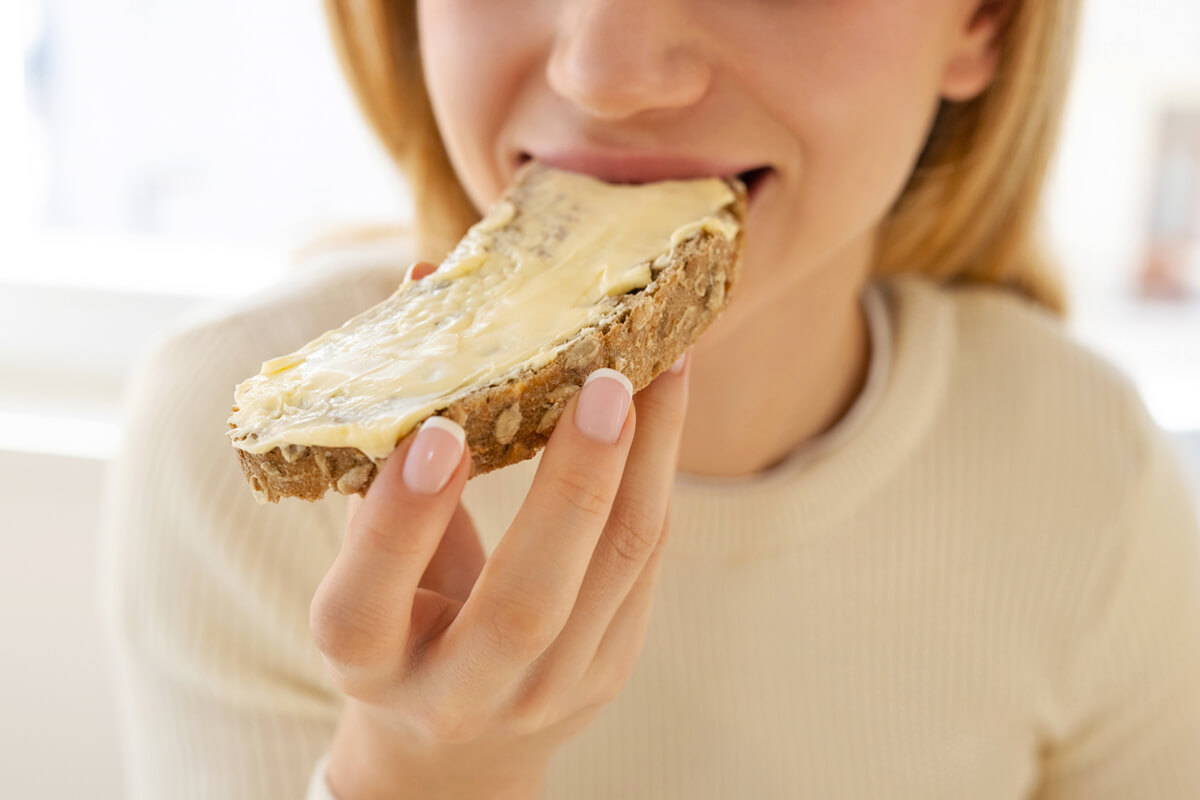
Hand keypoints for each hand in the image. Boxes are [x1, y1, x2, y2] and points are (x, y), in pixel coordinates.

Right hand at [309, 262, 691, 798]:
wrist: (453, 744)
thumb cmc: (396, 622)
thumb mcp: (365, 561)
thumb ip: (388, 445)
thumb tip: (425, 280)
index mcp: (366, 662)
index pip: (366, 600)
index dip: (399, 520)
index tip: (439, 428)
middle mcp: (456, 693)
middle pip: (525, 603)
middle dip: (572, 485)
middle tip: (605, 380)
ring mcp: (544, 694)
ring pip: (611, 576)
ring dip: (645, 464)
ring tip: (663, 366)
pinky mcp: (605, 673)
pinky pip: (642, 567)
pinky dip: (655, 479)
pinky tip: (665, 407)